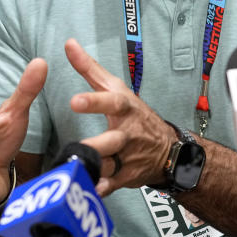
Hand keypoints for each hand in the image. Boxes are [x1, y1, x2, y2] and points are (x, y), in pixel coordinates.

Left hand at [65, 38, 173, 195]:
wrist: (167, 148)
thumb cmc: (134, 113)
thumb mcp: (115, 88)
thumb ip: (89, 68)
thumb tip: (68, 43)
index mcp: (124, 108)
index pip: (110, 102)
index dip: (93, 102)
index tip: (74, 101)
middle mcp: (127, 133)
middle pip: (111, 139)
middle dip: (97, 144)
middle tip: (79, 146)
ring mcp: (128, 156)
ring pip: (109, 165)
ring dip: (95, 170)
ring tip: (77, 173)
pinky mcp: (126, 176)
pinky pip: (112, 184)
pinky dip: (103, 189)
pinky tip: (91, 192)